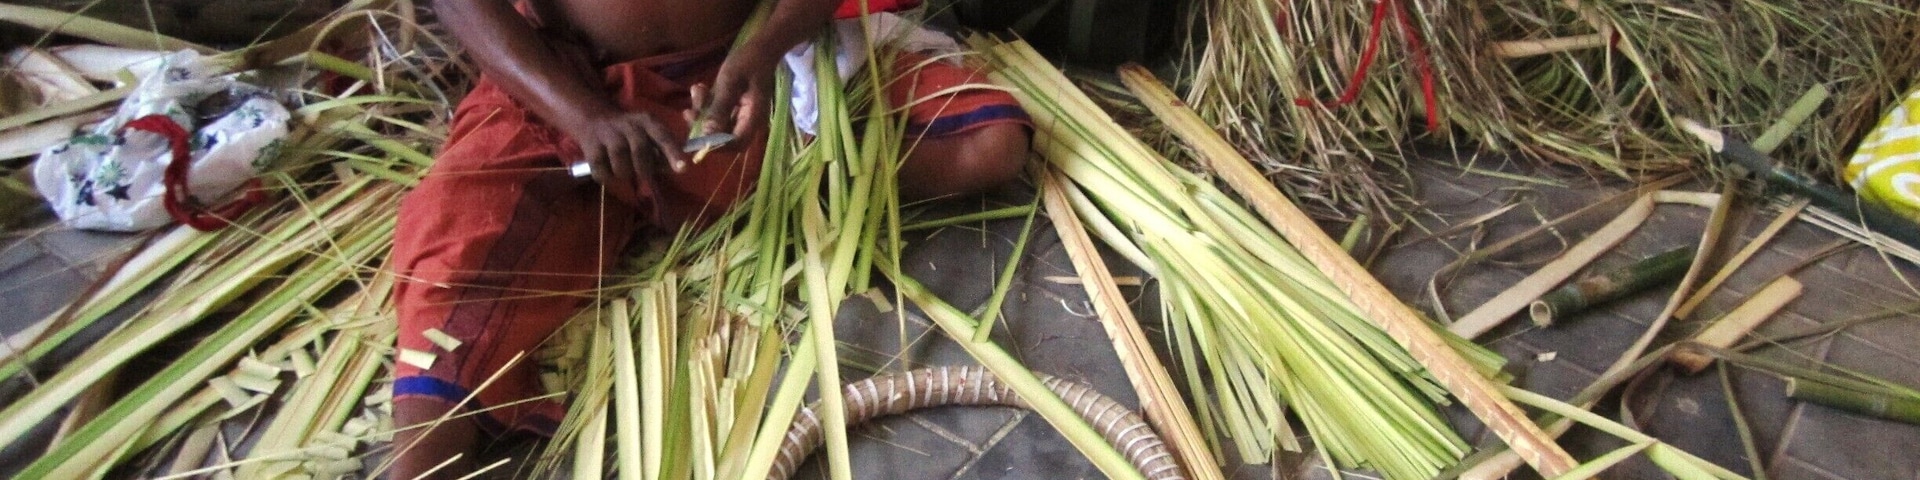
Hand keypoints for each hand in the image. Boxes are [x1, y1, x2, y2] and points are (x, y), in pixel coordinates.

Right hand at [562, 109, 690, 203]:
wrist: (594, 117)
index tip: (682, 168)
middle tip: (643, 175)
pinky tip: (608, 172)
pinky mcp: (590, 146)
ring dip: (624, 174)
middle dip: (644, 169)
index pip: (663, 136)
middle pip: (640, 151)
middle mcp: (628, 125)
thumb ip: (662, 150)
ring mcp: (607, 134)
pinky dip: (607, 177)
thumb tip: (674, 169)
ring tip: (624, 171)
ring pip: (621, 163)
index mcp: (647, 121)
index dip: (673, 152)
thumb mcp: (648, 133)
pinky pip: (601, 170)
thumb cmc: (629, 132)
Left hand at [693, 47, 779, 139]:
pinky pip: (719, 113)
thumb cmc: (749, 60)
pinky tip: (700, 88)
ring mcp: (743, 114)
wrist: (762, 46)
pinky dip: (708, 104)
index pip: (736, 144)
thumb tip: (707, 134)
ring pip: (718, 124)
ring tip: (696, 90)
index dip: (716, 144)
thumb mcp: (730, 81)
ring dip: (703, 112)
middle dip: (703, 126)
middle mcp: (749, 120)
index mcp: (753, 117)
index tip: (696, 134)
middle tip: (688, 111)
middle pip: (724, 137)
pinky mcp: (736, 106)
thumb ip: (720, 107)